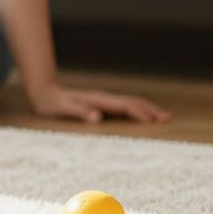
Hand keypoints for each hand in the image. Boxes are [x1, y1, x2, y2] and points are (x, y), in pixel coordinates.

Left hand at [27, 81, 170, 123]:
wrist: (44, 92)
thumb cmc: (52, 103)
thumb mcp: (62, 109)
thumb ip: (79, 112)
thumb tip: (96, 118)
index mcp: (98, 100)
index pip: (124, 106)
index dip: (139, 113)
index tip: (154, 121)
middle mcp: (104, 98)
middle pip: (132, 102)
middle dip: (150, 110)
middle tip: (169, 119)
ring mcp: (104, 100)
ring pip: (130, 103)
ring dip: (147, 109)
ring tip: (163, 117)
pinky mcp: (102, 104)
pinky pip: (124, 106)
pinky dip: (137, 110)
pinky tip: (142, 116)